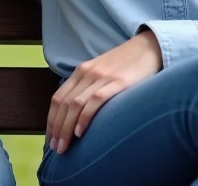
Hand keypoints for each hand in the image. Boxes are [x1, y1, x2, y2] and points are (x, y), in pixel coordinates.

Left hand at [47, 31, 161, 153]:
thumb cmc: (126, 65)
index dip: (51, 120)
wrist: (148, 48)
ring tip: (64, 147)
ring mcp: (101, 78)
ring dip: (66, 128)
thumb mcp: (102, 73)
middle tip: (56, 149)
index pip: (58, 98)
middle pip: (64, 104)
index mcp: (81, 72)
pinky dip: (85, 118)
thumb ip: (89, 88)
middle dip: (56, 128)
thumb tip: (78, 113)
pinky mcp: (118, 83)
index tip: (50, 138)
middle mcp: (87, 73)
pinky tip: (81, 133)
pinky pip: (95, 101)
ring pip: (75, 105)